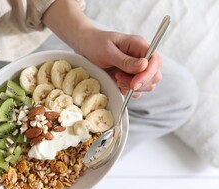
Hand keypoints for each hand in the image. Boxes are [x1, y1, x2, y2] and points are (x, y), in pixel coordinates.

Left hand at [42, 0, 161, 97]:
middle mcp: (141, 58)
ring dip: (131, 87)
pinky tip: (115, 83)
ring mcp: (136, 70)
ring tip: (115, 78)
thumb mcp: (108, 51)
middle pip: (154, 76)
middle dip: (139, 83)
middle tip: (118, 79)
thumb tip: (144, 66)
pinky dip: (127, 91)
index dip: (148, 74)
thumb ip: (125, 60)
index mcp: (140, 46)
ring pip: (146, 86)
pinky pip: (136, 91)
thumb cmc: (95, 44)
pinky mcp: (129, 79)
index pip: (155, 62)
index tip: (134, 83)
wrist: (84, 47)